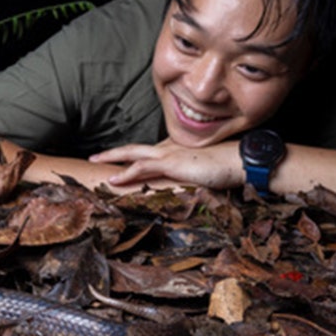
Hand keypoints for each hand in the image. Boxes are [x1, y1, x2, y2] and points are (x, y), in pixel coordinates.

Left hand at [89, 139, 244, 189]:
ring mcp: (170, 154)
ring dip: (113, 158)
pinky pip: (143, 167)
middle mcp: (170, 148)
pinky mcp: (172, 163)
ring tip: (96, 162)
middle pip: (135, 148)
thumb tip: (183, 187)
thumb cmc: (226, 168)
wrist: (239, 161)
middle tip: (97, 156)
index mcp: (176, 149)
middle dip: (114, 152)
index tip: (117, 162)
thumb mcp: (203, 172)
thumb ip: (190, 176)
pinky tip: (113, 179)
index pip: (148, 151)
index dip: (132, 156)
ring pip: (133, 153)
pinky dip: (126, 172)